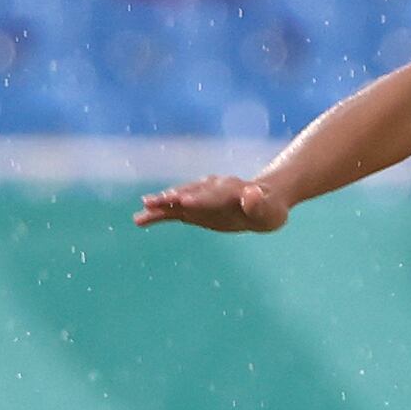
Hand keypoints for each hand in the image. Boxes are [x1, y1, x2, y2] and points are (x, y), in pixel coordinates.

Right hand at [132, 174, 288, 233]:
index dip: (199, 198)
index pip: (212, 194)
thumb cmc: (269, 209)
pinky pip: (173, 212)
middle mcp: (211, 190)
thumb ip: (258, 203)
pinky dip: (157, 215)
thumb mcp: (270, 210)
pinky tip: (140, 219)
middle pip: (190, 192)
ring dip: (160, 204)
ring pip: (178, 200)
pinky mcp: (193, 209)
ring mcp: (200, 198)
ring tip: (142, 211)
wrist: (262, 204)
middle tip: (153, 202)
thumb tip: (252, 193)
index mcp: (231, 189)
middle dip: (173, 197)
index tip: (185, 202)